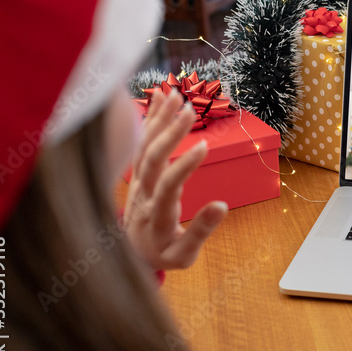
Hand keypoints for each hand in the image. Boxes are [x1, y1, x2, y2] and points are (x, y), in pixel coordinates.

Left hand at [124, 90, 227, 270]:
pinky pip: (141, 142)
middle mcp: (142, 194)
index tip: (204, 146)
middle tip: (190, 110)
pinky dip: (150, 119)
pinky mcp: (137, 173)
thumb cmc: (162, 254)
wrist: (128, 254)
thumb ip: (201, 231)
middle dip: (170, 133)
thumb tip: (223, 205)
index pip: (168, 186)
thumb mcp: (184, 256)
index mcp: (156, 215)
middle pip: (151, 160)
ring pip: (143, 147)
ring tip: (177, 94)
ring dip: (159, 119)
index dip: (184, 165)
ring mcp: (136, 181)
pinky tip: (162, 97)